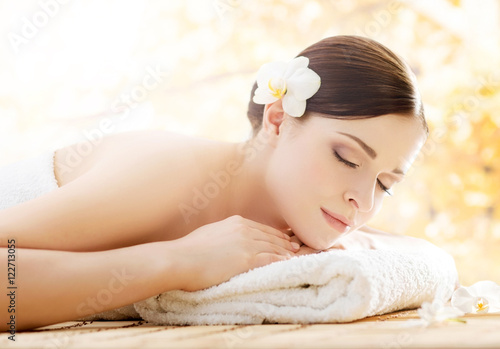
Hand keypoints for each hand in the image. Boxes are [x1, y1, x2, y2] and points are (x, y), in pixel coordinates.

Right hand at [169, 215, 299, 290]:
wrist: (180, 260)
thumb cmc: (188, 250)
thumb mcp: (209, 234)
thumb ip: (223, 234)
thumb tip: (225, 240)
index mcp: (235, 222)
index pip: (261, 228)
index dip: (274, 234)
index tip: (283, 238)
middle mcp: (244, 229)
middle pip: (271, 236)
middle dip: (284, 242)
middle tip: (295, 247)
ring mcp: (246, 244)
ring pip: (273, 247)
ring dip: (286, 252)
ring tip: (296, 256)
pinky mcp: (247, 259)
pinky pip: (271, 259)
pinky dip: (282, 261)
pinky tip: (289, 263)